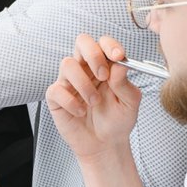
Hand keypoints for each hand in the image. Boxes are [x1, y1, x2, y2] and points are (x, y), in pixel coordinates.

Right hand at [45, 34, 141, 162]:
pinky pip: (56, 90)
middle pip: (82, 42)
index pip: (103, 43)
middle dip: (93, 55)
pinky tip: (80, 112)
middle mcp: (86, 69)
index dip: (109, 45)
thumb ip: (125, 83)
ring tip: (94, 102)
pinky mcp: (57, 97)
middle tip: (103, 75)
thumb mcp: (129, 103)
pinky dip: (71, 102)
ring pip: (67, 64)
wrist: (105, 144)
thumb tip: (120, 64)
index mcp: (105, 65)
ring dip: (84, 84)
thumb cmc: (117, 120)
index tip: (118, 56)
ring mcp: (69, 82)